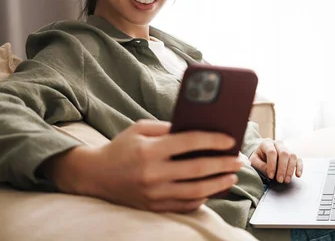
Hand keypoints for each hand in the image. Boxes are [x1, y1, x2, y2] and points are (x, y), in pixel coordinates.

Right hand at [44, 120, 242, 212]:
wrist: (95, 175)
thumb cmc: (121, 147)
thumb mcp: (139, 128)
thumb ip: (167, 127)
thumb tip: (197, 128)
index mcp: (150, 150)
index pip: (189, 142)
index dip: (213, 140)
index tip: (231, 139)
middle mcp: (152, 173)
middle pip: (197, 169)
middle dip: (223, 164)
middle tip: (239, 159)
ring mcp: (154, 193)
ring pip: (195, 191)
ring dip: (218, 184)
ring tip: (231, 176)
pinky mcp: (154, 206)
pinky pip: (185, 204)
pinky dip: (202, 197)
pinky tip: (213, 189)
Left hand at [249, 139, 302, 182]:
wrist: (263, 154)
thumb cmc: (258, 158)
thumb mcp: (254, 160)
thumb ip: (260, 165)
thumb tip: (269, 171)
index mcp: (267, 143)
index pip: (272, 152)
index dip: (272, 165)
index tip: (270, 176)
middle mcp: (278, 144)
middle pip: (284, 153)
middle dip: (282, 168)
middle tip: (279, 180)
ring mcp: (286, 148)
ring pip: (292, 156)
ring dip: (290, 169)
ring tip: (286, 180)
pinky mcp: (292, 155)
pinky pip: (299, 159)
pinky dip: (299, 167)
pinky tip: (298, 175)